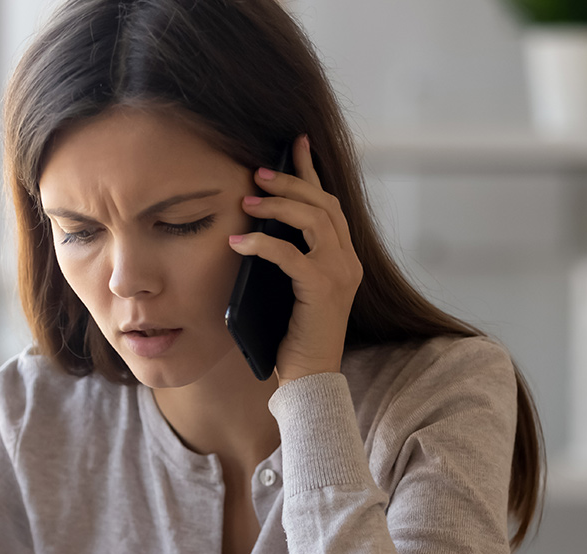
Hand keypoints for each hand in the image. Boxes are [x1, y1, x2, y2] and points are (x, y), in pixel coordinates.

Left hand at [227, 134, 362, 384]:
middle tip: (258, 172)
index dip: (312, 171)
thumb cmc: (293, 334)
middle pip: (323, 204)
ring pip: (313, 220)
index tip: (295, 143)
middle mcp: (348, 261)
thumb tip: (256, 222)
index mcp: (343, 258)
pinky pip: (290, 255)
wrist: (309, 377)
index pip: (329, 203)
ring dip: (278, 205)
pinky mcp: (323, 289)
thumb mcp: (290, 287)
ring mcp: (340, 274)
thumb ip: (286, 257)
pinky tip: (238, 242)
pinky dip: (262, 245)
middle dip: (290, 182)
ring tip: (247, 200)